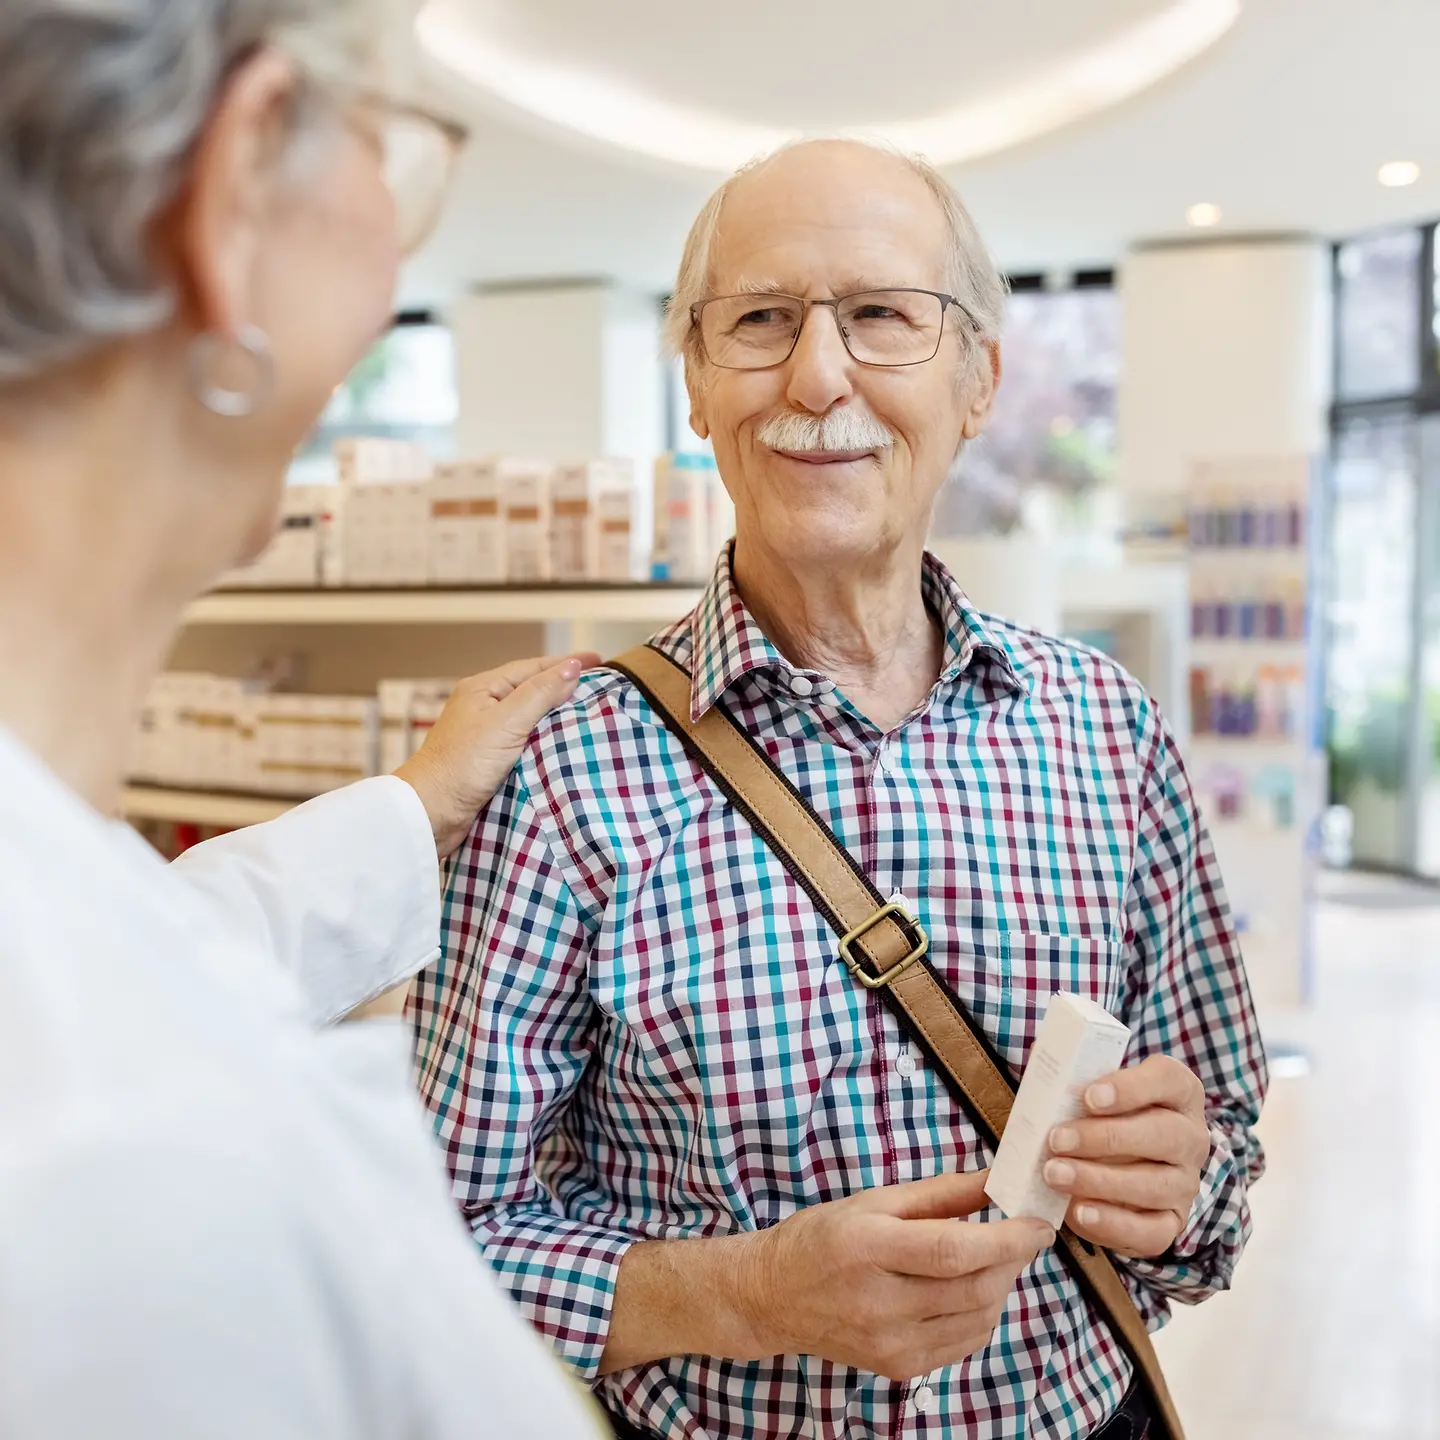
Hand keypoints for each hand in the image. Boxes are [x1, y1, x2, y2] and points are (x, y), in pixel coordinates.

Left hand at [395, 653, 597, 859]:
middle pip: (532, 689)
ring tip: (587, 711)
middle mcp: (484, 708)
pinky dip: (547, 738)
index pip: (533, 668)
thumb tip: (571, 668)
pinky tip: (563, 745)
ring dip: (557, 713)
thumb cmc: (460, 765)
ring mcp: (486, 735)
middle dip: (564, 684)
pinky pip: (526, 741)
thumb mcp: (505, 723)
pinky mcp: (490, 761)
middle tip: (598, 684)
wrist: (431, 812)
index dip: (566, 663)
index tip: (598, 661)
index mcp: (483, 689)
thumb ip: (539, 694)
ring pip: (530, 716)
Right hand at [736, 1172, 1052, 1381]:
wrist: (774, 1296)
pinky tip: (971, 1289)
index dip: (1005, 1239)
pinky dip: (982, 1313)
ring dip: (1001, 1286)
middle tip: (1022, 1234)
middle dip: (1011, 1259)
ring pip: (977, 1319)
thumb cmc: (823, 1238)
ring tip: (995, 1257)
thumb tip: (994, 1179)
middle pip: (972, 1288)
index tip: (1038, 1224)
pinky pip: (963, 1342)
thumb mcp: (875, 1200)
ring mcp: (890, 1343)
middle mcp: (879, 1303)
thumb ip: (940, 1193)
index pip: (953, 1251)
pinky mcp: (898, 1367)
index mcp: (867, 1248)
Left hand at [1042, 1055, 1209, 1258]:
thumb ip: (1079, 1087)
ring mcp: (1185, 1182)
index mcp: (1178, 1091)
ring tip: (1055, 1175)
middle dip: (1106, 1138)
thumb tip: (1043, 1091)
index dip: (1131, 1088)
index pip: (1168, 1079)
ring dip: (1100, 1180)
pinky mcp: (1172, 1221)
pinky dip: (1114, 1223)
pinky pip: (1152, 1231)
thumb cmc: (1101, 1114)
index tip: (1090, 1097)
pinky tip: (1080, 1212)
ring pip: (1155, 1184)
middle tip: (1057, 1139)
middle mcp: (1190, 1137)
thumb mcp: (1095, 1091)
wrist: (1114, 1159)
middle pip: (1164, 1134)